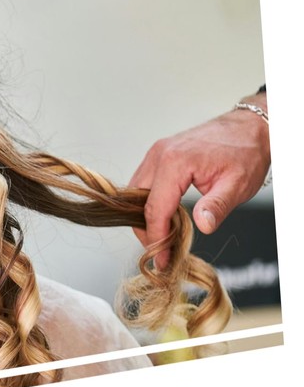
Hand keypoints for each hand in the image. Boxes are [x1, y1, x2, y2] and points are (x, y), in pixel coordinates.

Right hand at [129, 92, 269, 267]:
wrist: (250, 127)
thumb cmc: (246, 152)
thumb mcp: (237, 184)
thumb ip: (217, 206)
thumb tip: (202, 226)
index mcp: (174, 162)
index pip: (154, 209)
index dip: (156, 239)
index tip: (162, 260)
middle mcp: (159, 155)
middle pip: (137, 204)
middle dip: (147, 231)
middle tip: (163, 252)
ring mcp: (156, 154)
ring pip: (136, 196)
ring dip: (146, 218)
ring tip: (166, 236)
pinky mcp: (158, 156)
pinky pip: (143, 185)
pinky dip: (150, 204)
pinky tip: (167, 216)